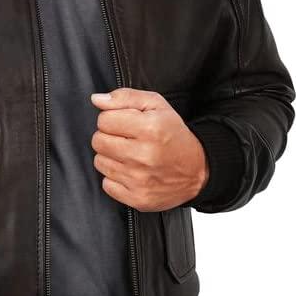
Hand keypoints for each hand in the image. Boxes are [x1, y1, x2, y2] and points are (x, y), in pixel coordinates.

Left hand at [90, 88, 208, 211]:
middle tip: (127, 140)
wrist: (198, 170)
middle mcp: (144, 155)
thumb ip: (125, 97)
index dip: (112, 119)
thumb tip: (97, 99)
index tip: (125, 124)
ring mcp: (140, 179)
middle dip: (109, 137)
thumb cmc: (174, 136)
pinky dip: (115, 178)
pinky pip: (106, 184)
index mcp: (150, 128)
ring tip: (130, 156)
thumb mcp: (157, 106)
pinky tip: (131, 172)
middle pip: (98, 141)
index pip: (104, 120)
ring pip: (100, 162)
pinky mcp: (137, 198)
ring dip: (111, 157)